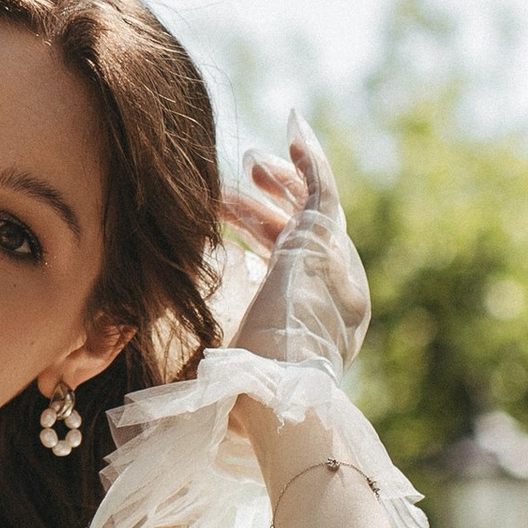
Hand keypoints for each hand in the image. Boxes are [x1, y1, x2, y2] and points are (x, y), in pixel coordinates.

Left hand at [221, 119, 369, 454]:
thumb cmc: (250, 397)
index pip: (295, 267)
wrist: (280, 399)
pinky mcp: (324, 245)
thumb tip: (188, 352)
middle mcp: (339, 293)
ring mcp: (338, 268)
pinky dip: (309, 158)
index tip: (233, 224)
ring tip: (249, 160)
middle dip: (267, 207)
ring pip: (311, 209)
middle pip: (303, 235)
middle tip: (233, 185)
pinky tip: (292, 128)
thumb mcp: (238, 360)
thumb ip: (227, 344)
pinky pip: (321, 190)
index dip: (264, 238)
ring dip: (279, 182)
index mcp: (323, 323)